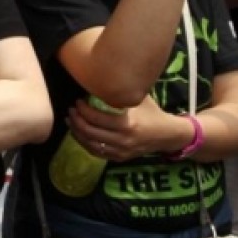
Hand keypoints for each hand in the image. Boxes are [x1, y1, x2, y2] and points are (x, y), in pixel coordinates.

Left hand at [68, 96, 188, 161]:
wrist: (167, 135)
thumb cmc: (152, 112)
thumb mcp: (138, 98)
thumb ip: (120, 92)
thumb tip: (98, 79)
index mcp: (127, 124)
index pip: (96, 118)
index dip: (83, 110)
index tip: (77, 101)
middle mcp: (123, 140)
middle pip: (90, 132)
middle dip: (76, 121)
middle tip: (70, 111)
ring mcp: (121, 151)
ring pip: (91, 145)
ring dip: (77, 133)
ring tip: (70, 121)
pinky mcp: (120, 158)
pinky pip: (97, 153)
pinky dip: (85, 144)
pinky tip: (79, 134)